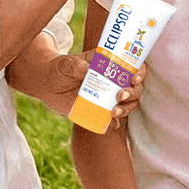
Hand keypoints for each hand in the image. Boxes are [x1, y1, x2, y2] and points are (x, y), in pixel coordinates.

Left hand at [17, 49, 143, 120]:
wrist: (48, 85)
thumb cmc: (60, 69)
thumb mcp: (65, 64)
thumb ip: (74, 65)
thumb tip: (85, 68)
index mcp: (111, 64)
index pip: (133, 66)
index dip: (140, 71)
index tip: (134, 78)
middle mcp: (114, 81)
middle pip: (135, 87)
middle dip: (133, 93)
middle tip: (120, 96)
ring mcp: (109, 97)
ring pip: (129, 104)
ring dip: (127, 108)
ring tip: (114, 112)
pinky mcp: (101, 111)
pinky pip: (114, 119)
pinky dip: (116, 123)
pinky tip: (112, 125)